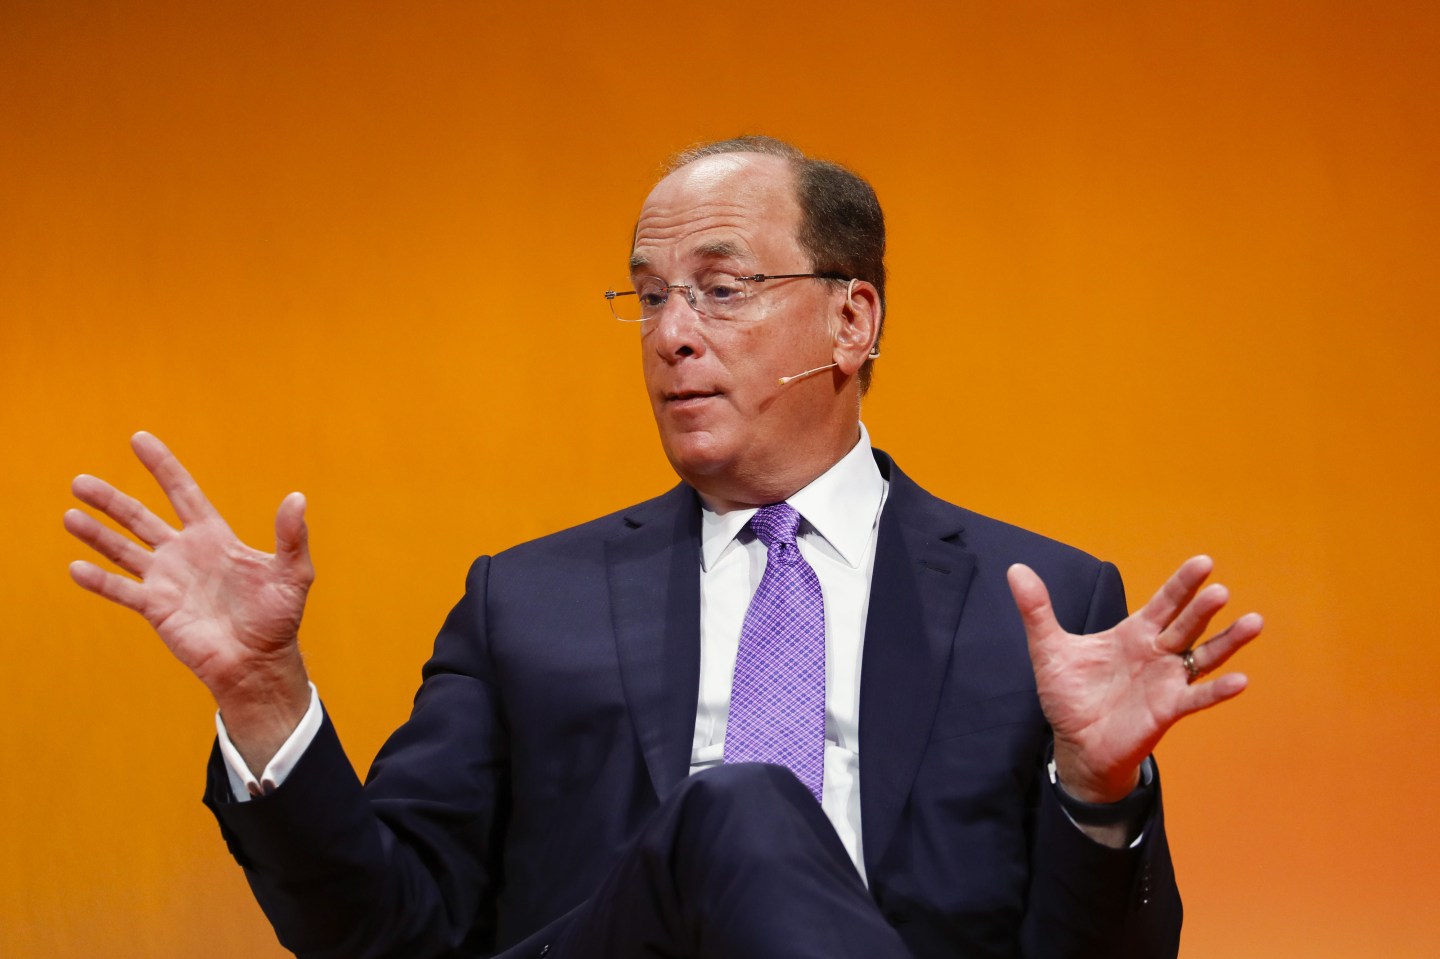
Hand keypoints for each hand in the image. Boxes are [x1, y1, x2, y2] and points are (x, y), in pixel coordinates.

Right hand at [65, 432, 313, 770]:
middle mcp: (185, 554)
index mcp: (214, 538)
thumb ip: (291, 537)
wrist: (259, 662)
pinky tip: (76, 567)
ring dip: (96, 534)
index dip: (162, 466)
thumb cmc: (279, 619)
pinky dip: (99, 580)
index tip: (138, 439)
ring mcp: (167, 581)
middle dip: (110, 500)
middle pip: (140, 518)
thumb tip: (297, 498)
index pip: (183, 492)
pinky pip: (122, 590)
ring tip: (69, 515)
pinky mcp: (157, 608)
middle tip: (79, 482)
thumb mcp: (293, 574)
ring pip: (123, 550)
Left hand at [1008, 556, 1261, 803]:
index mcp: (1134, 633)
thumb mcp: (1049, 649)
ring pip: (1203, 656)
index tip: (1204, 562)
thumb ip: (1037, 610)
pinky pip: (1197, 698)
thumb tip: (1015, 569)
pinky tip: (1240, 680)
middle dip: (1203, 608)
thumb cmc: (1069, 695)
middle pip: (1186, 624)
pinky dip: (1217, 690)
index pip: (1164, 602)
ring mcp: (1166, 681)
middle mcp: (1157, 653)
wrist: (1074, 742)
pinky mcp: (1167, 710)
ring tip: (1253, 622)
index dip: (1182, 584)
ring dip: (1228, 642)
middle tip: (1220, 590)